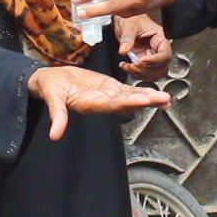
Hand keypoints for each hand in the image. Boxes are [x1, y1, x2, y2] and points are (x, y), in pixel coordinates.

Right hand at [27, 66, 170, 140]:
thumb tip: (54, 136)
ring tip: (166, 98)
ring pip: (130, 97)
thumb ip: (57, 116)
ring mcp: (106, 96)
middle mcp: (102, 103)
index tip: (144, 100)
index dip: (129, 102)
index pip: (113, 104)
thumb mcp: (52, 99)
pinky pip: (126, 90)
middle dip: (146, 100)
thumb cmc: (49, 88)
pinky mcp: (107, 88)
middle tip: (164, 99)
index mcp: (91, 104)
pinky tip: (154, 93)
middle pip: (128, 102)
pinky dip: (140, 91)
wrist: (49, 81)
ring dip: (148, 97)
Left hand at [114, 14, 171, 81]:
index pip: (165, 55)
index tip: (140, 60)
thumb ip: (127, 38)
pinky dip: (135, 74)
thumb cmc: (132, 19)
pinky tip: (125, 66)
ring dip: (141, 74)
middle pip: (162, 68)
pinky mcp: (143, 62)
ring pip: (154, 74)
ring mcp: (151, 57)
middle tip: (133, 65)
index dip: (155, 61)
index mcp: (160, 39)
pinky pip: (144, 74)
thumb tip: (124, 50)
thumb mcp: (129, 25)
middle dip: (147, 70)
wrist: (125, 20)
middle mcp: (158, 50)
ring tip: (128, 66)